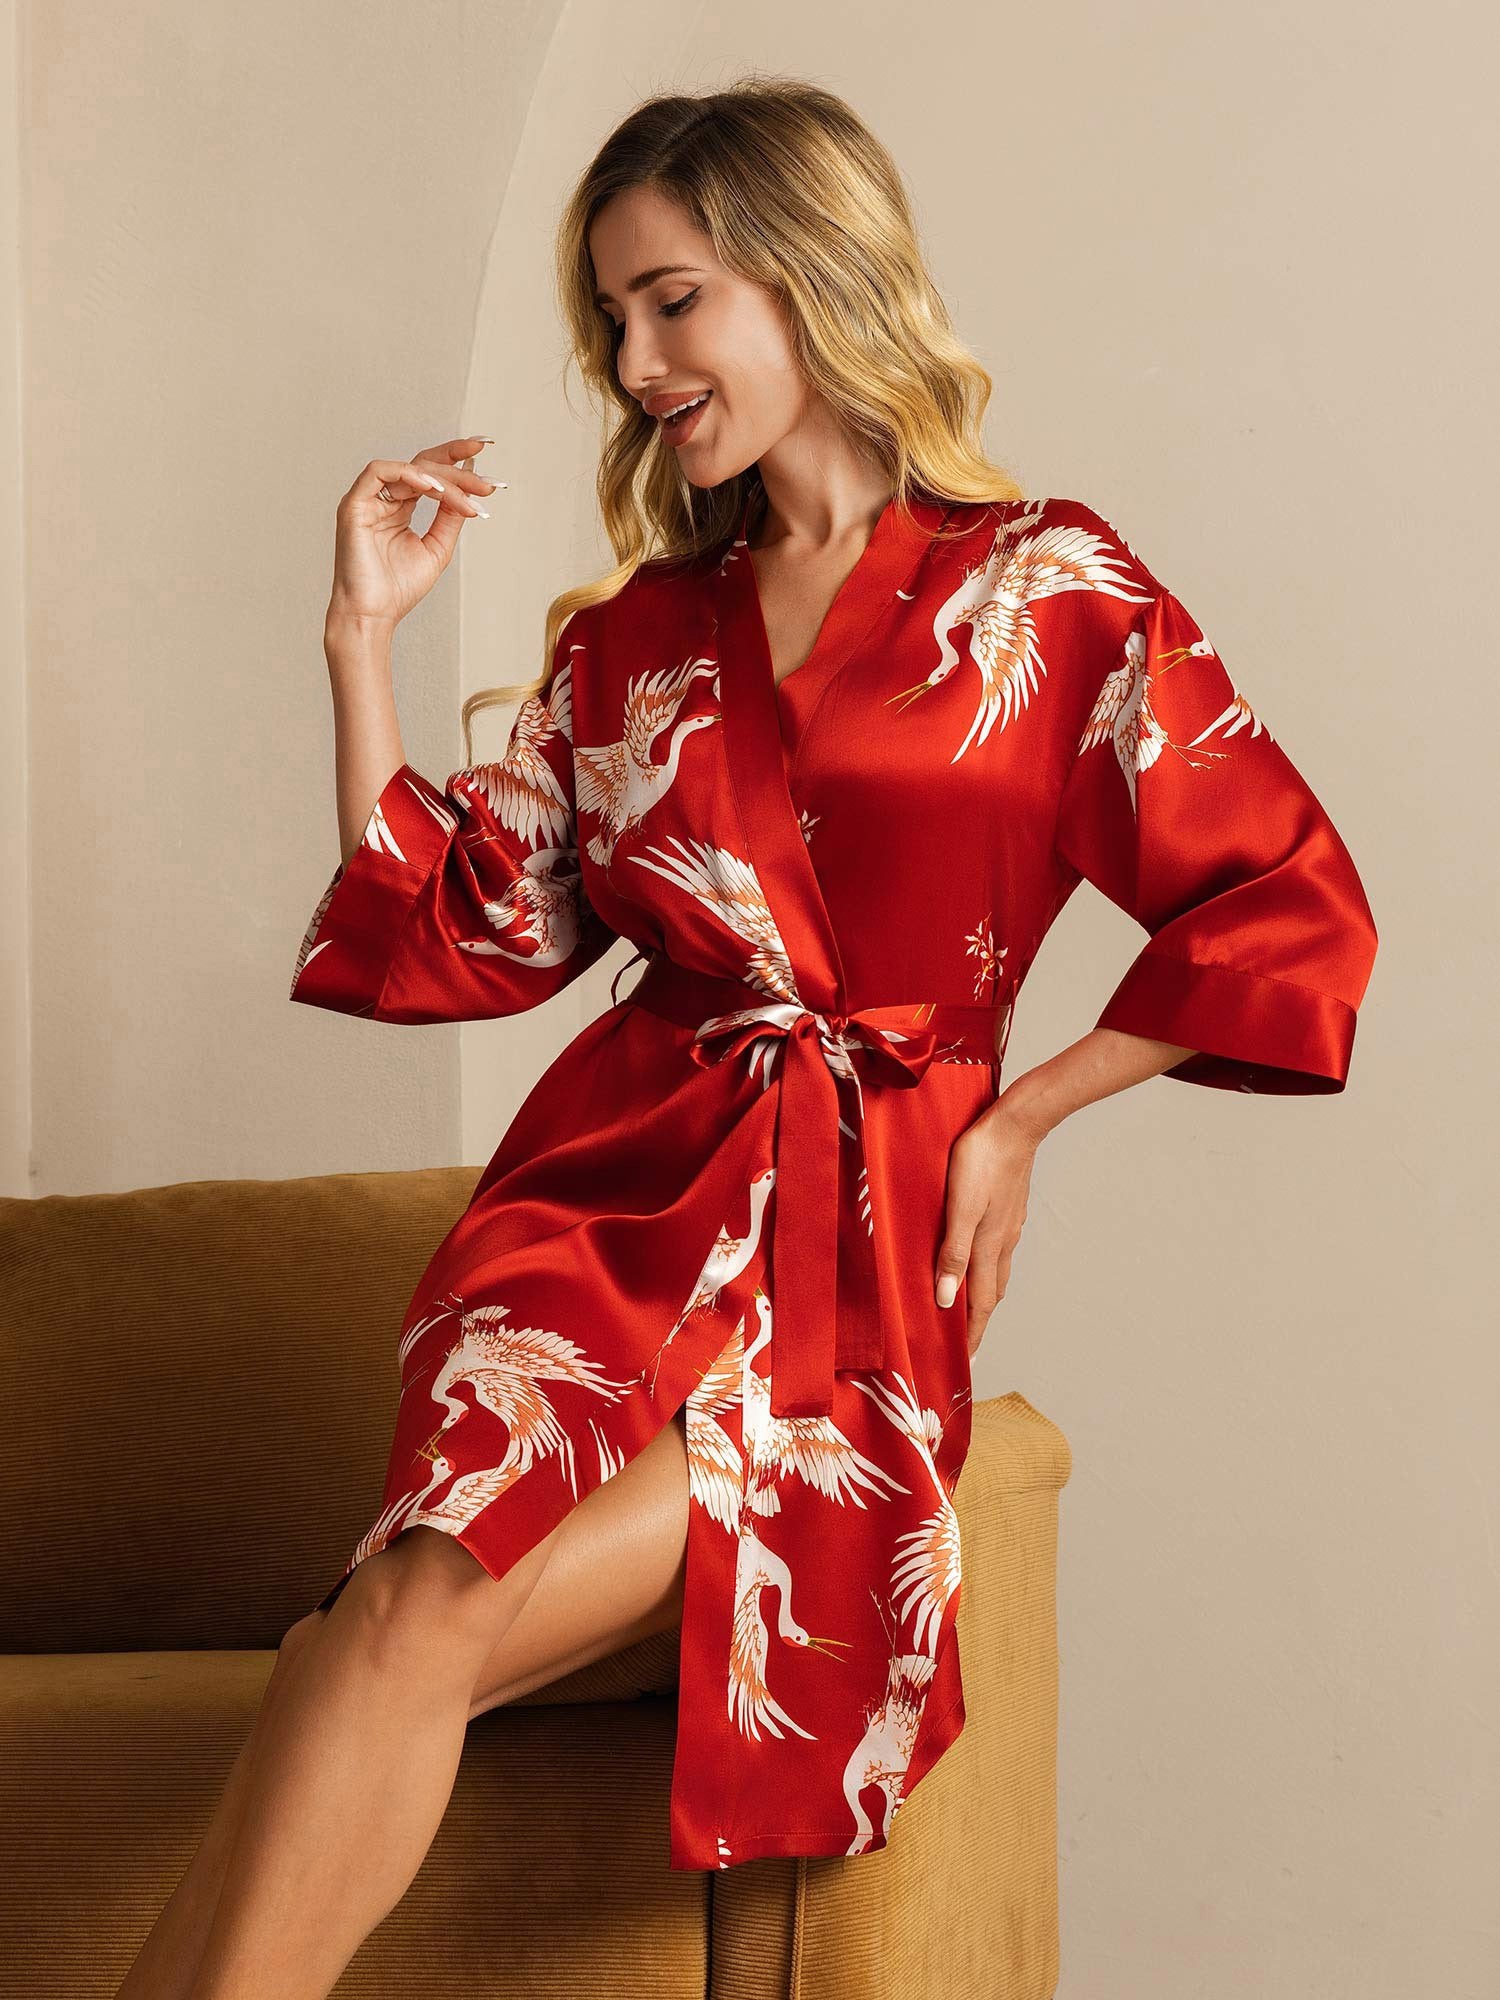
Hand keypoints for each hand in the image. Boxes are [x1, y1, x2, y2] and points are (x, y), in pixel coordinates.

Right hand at [325, 434, 502, 632]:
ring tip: (469, 494)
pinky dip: (410, 474)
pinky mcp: (353, 504)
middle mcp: (382, 499)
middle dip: (457, 468)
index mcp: (399, 507)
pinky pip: (380, 472)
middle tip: (487, 484)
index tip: (484, 449)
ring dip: (443, 478)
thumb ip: (451, 516)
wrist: (373, 615)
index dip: (454, 457)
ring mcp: (367, 500)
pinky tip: (436, 488)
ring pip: (409, 469)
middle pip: (422, 466)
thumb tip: (470, 487)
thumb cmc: (399, 589)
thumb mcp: (437, 547)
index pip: (428, 472)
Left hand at [934, 1097, 1045, 1359]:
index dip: (972, 1335)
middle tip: (966, 1346)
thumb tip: (948, 1301)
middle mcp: (1002, 1243)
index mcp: (989, 1247)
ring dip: (983, 1297)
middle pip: (991, 1295)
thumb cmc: (981, 1161)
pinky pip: (998, 1251)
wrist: (1016, 1124)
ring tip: (970, 1311)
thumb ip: (953, 1253)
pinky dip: (987, 1269)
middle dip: (978, 1324)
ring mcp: (1009, 1226)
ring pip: (997, 1273)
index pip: (980, 1305)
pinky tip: (979, 1261)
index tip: (965, 1362)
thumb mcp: (959, 1208)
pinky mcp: (1009, 1209)